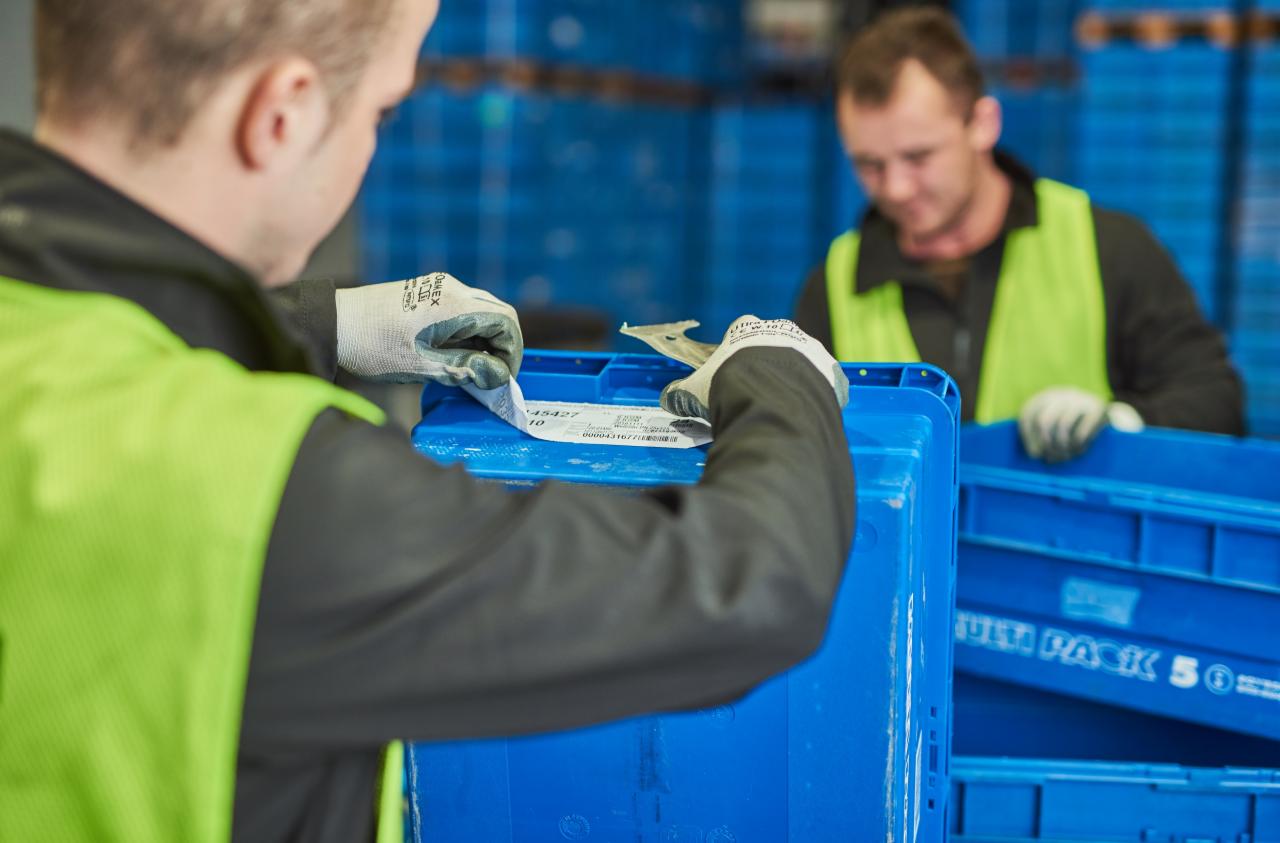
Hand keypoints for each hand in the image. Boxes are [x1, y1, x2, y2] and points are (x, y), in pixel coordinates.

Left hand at [335, 273, 522, 388]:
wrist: (333, 323)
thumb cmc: (372, 346)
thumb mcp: (421, 366)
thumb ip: (464, 369)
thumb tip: (498, 376)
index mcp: (453, 304)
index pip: (506, 322)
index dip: (513, 352)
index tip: (503, 378)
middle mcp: (451, 289)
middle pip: (498, 313)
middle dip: (502, 345)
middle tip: (493, 376)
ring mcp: (438, 287)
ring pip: (481, 310)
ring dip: (485, 339)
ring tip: (473, 369)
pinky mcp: (427, 292)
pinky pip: (462, 309)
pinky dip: (469, 331)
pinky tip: (455, 354)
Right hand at [660, 316, 848, 421]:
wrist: (773, 400)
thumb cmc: (728, 387)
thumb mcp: (694, 391)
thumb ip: (680, 393)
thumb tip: (668, 399)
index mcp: (746, 327)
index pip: (738, 337)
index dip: (733, 360)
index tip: (731, 379)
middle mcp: (781, 328)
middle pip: (772, 348)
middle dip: (765, 369)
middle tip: (757, 395)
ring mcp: (810, 346)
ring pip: (800, 364)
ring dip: (792, 381)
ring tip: (782, 408)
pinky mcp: (831, 368)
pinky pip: (823, 383)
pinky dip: (814, 396)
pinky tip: (804, 413)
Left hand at [1018, 386, 1143, 461]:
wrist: (1108, 418)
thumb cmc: (1074, 428)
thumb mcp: (1055, 428)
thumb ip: (1041, 438)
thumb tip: (1034, 454)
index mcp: (1046, 396)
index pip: (1028, 415)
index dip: (1028, 437)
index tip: (1034, 454)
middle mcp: (1062, 393)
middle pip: (1043, 421)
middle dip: (1046, 445)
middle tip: (1051, 459)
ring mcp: (1080, 398)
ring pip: (1062, 427)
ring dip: (1062, 448)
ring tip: (1066, 457)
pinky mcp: (1098, 408)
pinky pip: (1081, 432)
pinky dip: (1077, 447)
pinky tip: (1079, 451)